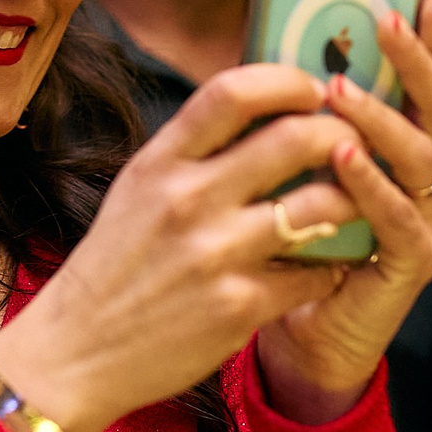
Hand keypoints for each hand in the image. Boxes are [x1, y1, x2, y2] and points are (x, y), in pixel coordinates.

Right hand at [0, 62, 363, 431]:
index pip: (233, 92)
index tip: (313, 91)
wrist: (75, 351)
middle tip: (355, 144)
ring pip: (321, 206)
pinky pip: (315, 273)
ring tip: (350, 204)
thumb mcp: (138, 188)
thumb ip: (193, 150)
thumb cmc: (115, 265)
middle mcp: (188, 200)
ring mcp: (216, 254)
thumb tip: (260, 106)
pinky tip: (325, 266)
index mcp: (160, 162)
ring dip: (350, 201)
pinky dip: (330, 267)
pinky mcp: (239, 306)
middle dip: (340, 134)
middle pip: (294, 138)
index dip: (287, 80)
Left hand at [253, 0, 431, 423]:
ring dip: (381, 120)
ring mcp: (427, 219)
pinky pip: (401, 219)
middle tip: (384, 23)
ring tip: (343, 93)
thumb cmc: (291, 241)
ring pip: (420, 159)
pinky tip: (346, 160)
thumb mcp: (290, 167)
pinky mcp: (414, 264)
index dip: (428, 39)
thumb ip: (299, 117)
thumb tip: (280, 43)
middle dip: (414, 62)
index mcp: (401, 149)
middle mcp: (426, 178)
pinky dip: (374, 188)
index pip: (419, 83)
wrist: (297, 332)